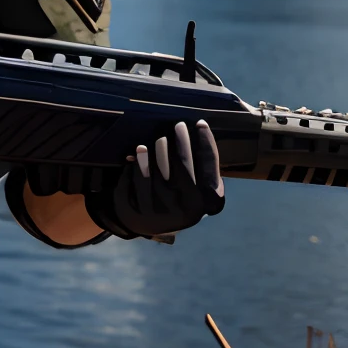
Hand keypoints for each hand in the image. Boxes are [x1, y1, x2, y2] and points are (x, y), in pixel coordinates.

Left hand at [85, 120, 223, 240]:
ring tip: (160, 138)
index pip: (209, 164)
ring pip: (158, 171)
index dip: (206, 141)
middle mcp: (187, 209)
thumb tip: (201, 131)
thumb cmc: (178, 198)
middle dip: (181, 141)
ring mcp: (162, 210)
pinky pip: (137, 179)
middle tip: (178, 125)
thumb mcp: (197, 190)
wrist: (149, 224)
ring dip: (158, 150)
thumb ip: (202, 169)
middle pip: (183, 165)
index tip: (200, 123)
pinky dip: (138, 163)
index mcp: (208, 202)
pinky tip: (140, 151)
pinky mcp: (140, 209)